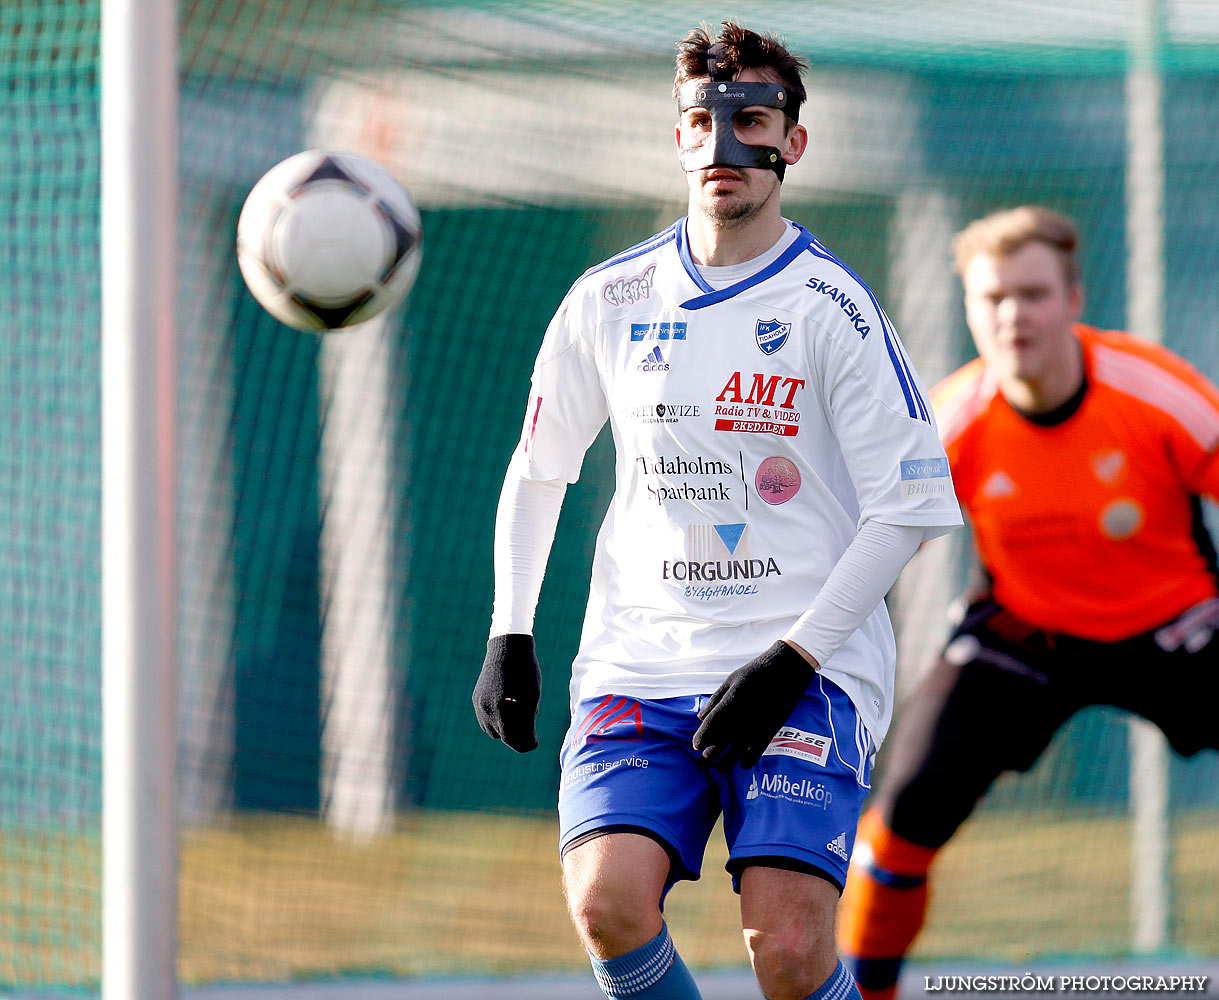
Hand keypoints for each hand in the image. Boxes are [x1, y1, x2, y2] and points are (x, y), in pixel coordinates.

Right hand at [473, 634, 541, 752]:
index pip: (511, 739)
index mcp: (500, 709)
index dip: (525, 745)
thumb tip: (530, 743)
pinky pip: (486, 718)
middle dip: (517, 737)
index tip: (536, 744)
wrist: (508, 646)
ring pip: (492, 730)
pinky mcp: (477, 698)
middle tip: (532, 734)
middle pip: (502, 736)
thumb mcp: (532, 697)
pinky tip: (511, 709)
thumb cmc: (525, 671)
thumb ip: (529, 722)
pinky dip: (498, 719)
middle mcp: (485, 709)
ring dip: (506, 729)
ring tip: (521, 718)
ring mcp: (479, 703)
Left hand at [693, 640, 815, 771]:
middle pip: (714, 750)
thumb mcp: (730, 681)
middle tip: (705, 758)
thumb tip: (700, 719)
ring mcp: (752, 731)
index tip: (696, 745)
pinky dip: (744, 763)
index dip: (699, 740)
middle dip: (707, 757)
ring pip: (731, 760)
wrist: (785, 671)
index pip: (707, 730)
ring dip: (722, 765)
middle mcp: (737, 722)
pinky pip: (751, 758)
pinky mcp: (767, 735)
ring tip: (720, 765)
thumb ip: (714, 701)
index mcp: (727, 705)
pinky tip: (741, 761)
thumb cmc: (755, 673)